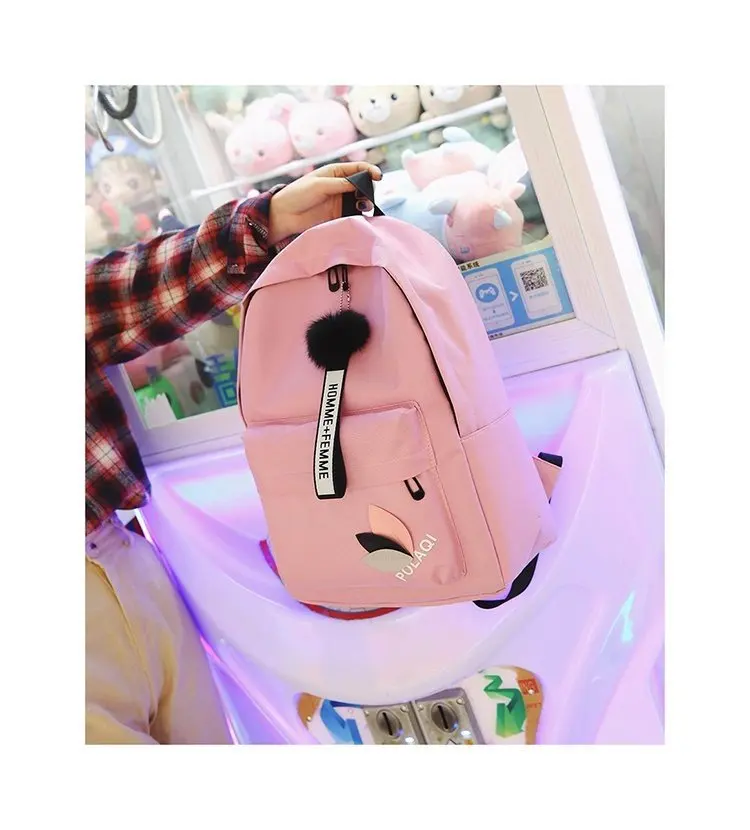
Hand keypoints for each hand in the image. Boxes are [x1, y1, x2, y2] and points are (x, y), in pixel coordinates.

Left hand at [267, 162, 381, 244]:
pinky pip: (354, 214)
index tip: (378, 177)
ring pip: (361, 200)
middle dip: (369, 189)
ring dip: (366, 203)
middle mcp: (340, 186)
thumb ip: (341, 184)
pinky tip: (361, 216)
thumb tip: (362, 183)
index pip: (358, 169)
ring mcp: (340, 201)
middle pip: (363, 184)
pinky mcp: (339, 215)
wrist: (284, 215)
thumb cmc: (298, 194)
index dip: (370, 171)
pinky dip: (360, 215)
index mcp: (335, 172)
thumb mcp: (320, 185)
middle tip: (368, 196)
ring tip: (364, 207)